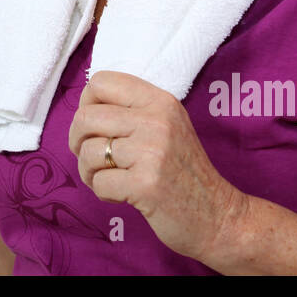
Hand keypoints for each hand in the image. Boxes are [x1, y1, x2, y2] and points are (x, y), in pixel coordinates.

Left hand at [68, 71, 248, 265]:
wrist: (219, 215)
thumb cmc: (183, 172)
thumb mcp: (167, 126)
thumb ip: (133, 111)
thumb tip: (84, 105)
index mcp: (159, 101)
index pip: (101, 82)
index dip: (86, 104)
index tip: (94, 126)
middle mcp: (156, 120)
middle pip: (86, 116)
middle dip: (77, 140)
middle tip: (91, 156)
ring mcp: (152, 152)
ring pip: (88, 151)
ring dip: (88, 171)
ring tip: (107, 178)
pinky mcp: (146, 184)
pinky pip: (99, 182)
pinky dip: (102, 192)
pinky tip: (120, 195)